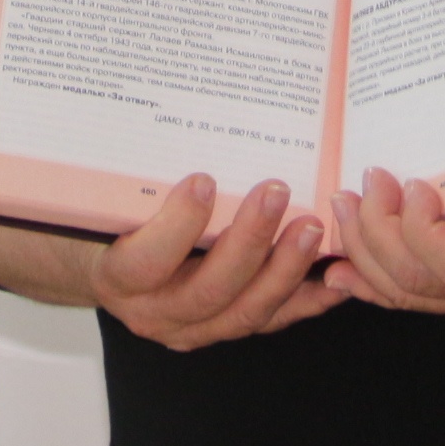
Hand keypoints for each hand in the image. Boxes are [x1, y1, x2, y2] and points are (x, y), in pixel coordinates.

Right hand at [90, 175, 347, 351]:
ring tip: (311, 228)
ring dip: (285, 270)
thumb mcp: (108, 204)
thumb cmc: (112, 225)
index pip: (145, 263)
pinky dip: (307, 299)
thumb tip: (169, 117)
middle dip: (248, 243)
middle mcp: (156, 313)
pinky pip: (272, 319)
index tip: (203, 180)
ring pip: (246, 312)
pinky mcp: (226, 327)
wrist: (113, 267)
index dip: (176, 226)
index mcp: (120, 279)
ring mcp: (195, 328)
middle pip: (208, 290)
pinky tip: (335, 275)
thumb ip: (137, 182)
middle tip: (275, 193)